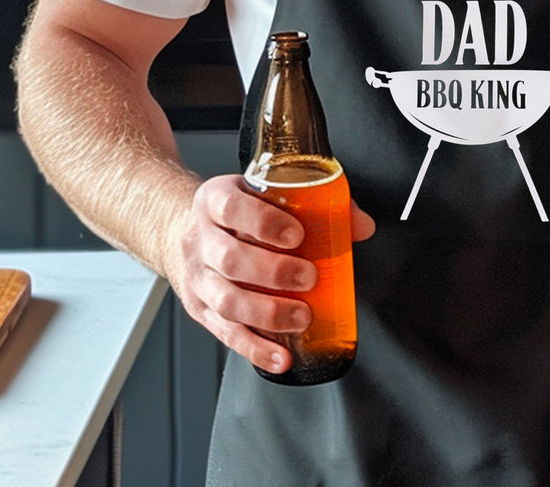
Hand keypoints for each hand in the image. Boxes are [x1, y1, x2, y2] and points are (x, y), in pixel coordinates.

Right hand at [163, 174, 374, 373]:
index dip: (264, 223)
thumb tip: (361, 225)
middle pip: (230, 259)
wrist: (189, 227)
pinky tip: (281, 357)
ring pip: (225, 300)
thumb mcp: (264, 192)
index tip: (297, 235)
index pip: (232, 208)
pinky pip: (225, 334)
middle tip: (309, 277)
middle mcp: (200, 238)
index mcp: (215, 200)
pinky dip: (255, 349)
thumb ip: (315, 201)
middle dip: (273, 272)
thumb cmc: (239, 211)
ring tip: (302, 317)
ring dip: (267, 313)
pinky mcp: (199, 308)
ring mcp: (196, 276)